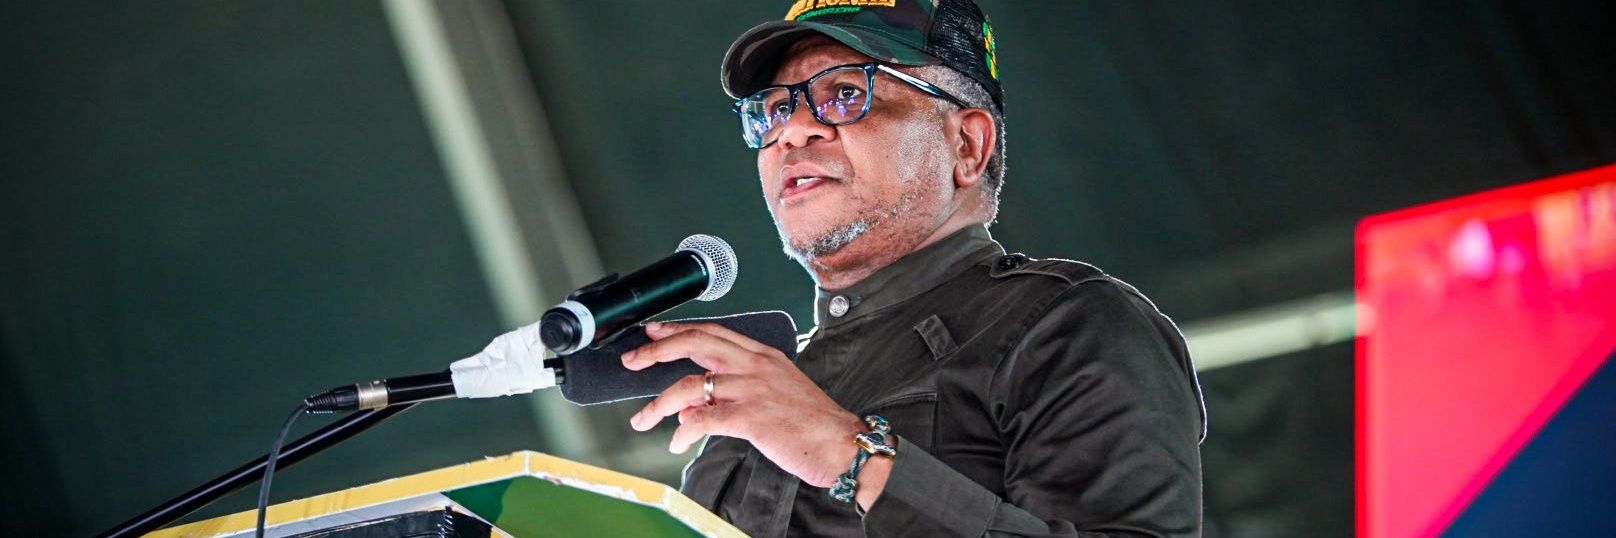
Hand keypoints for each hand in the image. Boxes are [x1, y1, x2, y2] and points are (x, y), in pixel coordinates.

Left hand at [622, 321, 865, 487]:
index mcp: (763, 355)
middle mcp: (755, 365)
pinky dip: (683, 433)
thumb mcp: (774, 395)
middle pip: (696, 343)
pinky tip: (678, 442)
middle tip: (633, 360)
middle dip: (657, 350)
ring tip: (643, 418)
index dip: (678, 329)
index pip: (713, 332)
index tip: (654, 332)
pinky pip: (702, 420)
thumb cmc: (811, 423)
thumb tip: (695, 407)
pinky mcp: (750, 417)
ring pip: (690, 385)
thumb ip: (734, 394)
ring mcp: (752, 389)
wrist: (841, 444)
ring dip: (659, 403)